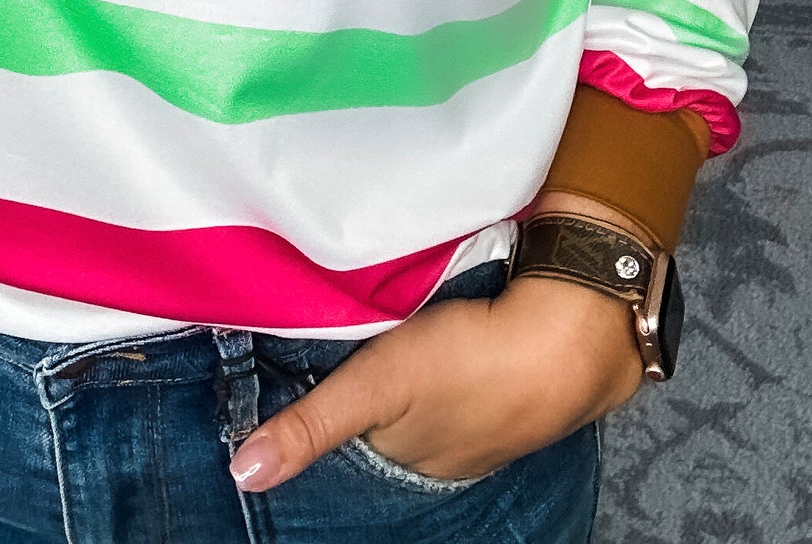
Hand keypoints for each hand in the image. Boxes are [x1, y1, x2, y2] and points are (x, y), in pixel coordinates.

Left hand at [227, 268, 643, 491]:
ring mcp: (488, 426)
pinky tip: (455, 342)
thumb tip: (243, 473)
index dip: (333, 413)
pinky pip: (472, 383)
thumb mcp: (377, 386)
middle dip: (375, 398)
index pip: (356, 442)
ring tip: (402, 339)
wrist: (568, 341)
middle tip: (353, 344)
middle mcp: (446, 456)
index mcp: (411, 460)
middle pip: (392, 426)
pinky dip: (458, 368)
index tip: (312, 378)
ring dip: (419, 381)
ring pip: (432, 405)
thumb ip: (313, 425)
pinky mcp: (517, 386)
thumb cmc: (469, 364)